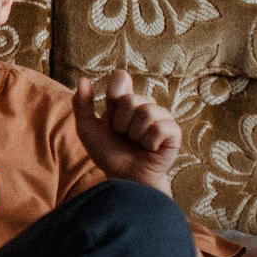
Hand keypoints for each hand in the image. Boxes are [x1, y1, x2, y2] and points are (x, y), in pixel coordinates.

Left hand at [72, 68, 182, 188]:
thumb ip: (82, 105)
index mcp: (125, 100)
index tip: (110, 111)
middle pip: (130, 99)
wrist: (124, 178)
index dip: (114, 92)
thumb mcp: (88, 129)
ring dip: (134, 133)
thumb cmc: (108, 153)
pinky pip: (160, 127)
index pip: (121, 77)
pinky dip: (149, 141)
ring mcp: (161, 117)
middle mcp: (145, 105)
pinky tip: (149, 148)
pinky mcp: (173, 132)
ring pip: (146, 112)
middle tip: (123, 135)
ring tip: (135, 142)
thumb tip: (83, 79)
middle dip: (120, 122)